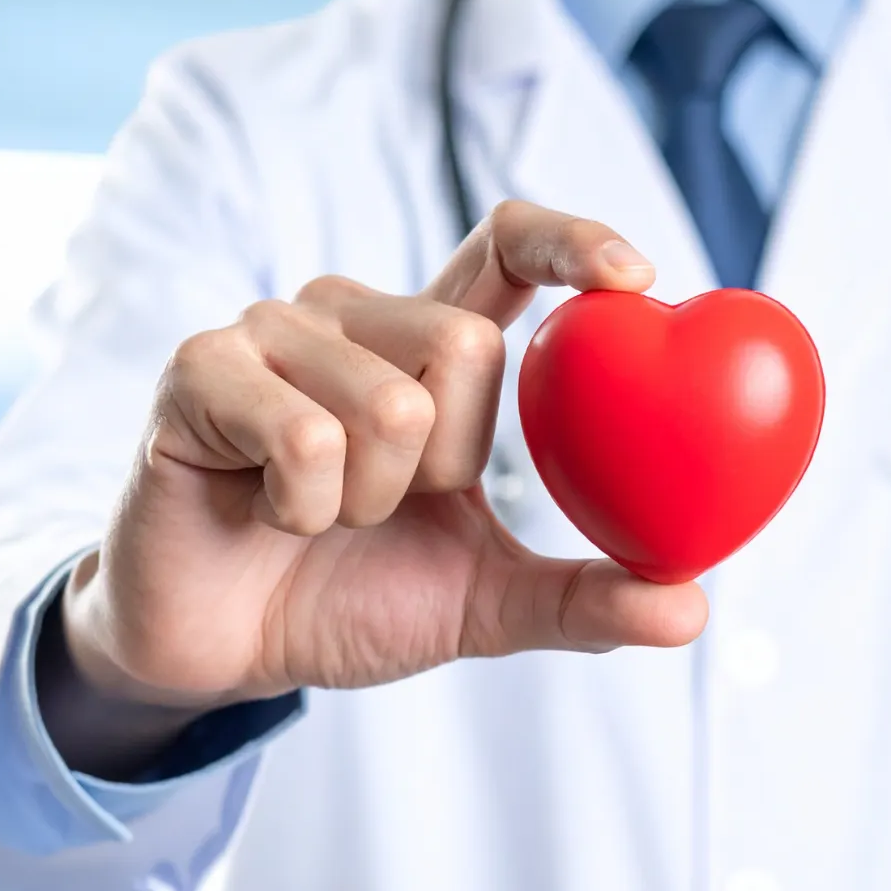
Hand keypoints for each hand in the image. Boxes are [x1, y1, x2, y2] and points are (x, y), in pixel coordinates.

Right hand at [46, 202, 707, 775]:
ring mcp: (268, 331)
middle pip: (464, 344)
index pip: (506, 244)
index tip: (634, 278)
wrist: (221, 651)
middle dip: (446, 463)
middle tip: (387, 506)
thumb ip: (582, 598)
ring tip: (319, 517)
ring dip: (370, 502)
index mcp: (425, 341)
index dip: (572, 239)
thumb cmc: (347, 598)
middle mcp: (351, 313)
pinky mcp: (198, 371)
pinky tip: (266, 514)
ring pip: (389, 402)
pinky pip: (304, 439)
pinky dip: (303, 509)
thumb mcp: (484, 602)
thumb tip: (692, 611)